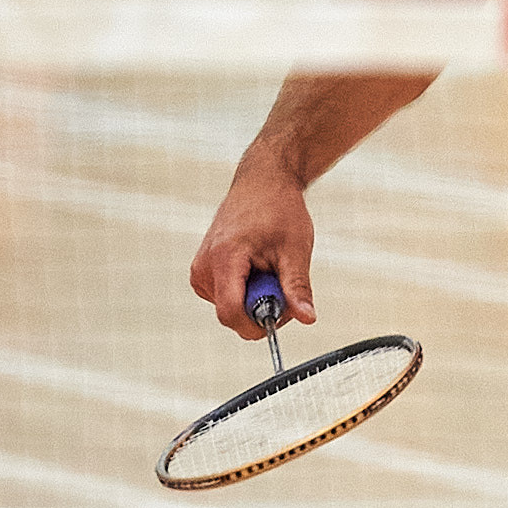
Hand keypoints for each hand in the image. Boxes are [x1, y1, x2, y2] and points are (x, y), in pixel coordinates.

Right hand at [189, 166, 317, 338]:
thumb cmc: (279, 209)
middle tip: (284, 282)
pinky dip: (246, 291)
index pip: (231, 312)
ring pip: (230, 308)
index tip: (284, 315)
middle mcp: (203, 267)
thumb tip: (307, 318)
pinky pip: (226, 298)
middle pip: (232, 313)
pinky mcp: (202, 272)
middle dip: (262, 309)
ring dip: (256, 299)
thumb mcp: (295, 249)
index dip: (258, 324)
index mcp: (223, 258)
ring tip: (270, 267)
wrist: (262, 183)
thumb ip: (297, 287)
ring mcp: (200, 270)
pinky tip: (257, 267)